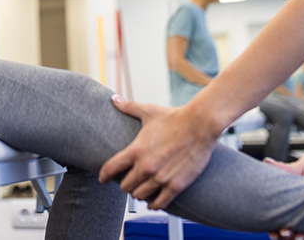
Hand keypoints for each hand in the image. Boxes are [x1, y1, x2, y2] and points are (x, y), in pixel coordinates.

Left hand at [98, 96, 218, 209]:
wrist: (200, 124)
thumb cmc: (174, 117)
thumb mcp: (149, 111)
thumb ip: (128, 107)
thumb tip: (113, 99)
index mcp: (136, 150)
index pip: (111, 169)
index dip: (103, 175)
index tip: (102, 178)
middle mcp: (146, 167)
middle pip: (124, 186)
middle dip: (125, 184)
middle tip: (128, 181)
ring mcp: (161, 178)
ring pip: (139, 196)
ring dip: (139, 194)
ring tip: (140, 190)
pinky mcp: (176, 185)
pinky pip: (159, 203)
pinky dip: (154, 204)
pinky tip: (153, 202)